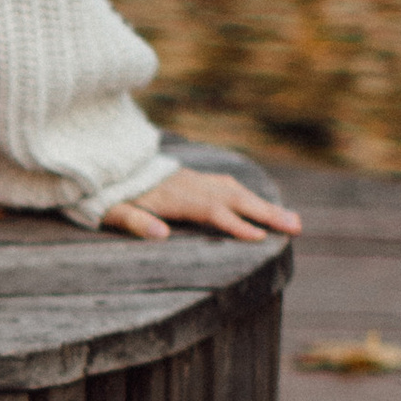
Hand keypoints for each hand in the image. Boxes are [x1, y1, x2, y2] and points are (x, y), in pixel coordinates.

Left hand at [103, 165, 300, 244]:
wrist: (104, 163)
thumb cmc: (108, 195)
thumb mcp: (113, 211)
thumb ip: (135, 221)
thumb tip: (161, 235)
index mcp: (172, 197)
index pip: (211, 211)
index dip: (236, 224)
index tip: (261, 237)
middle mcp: (189, 186)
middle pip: (234, 199)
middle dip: (267, 213)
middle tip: (297, 228)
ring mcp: (194, 180)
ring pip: (236, 191)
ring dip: (265, 205)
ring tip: (293, 221)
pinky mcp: (194, 179)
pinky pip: (227, 186)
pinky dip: (248, 195)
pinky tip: (261, 204)